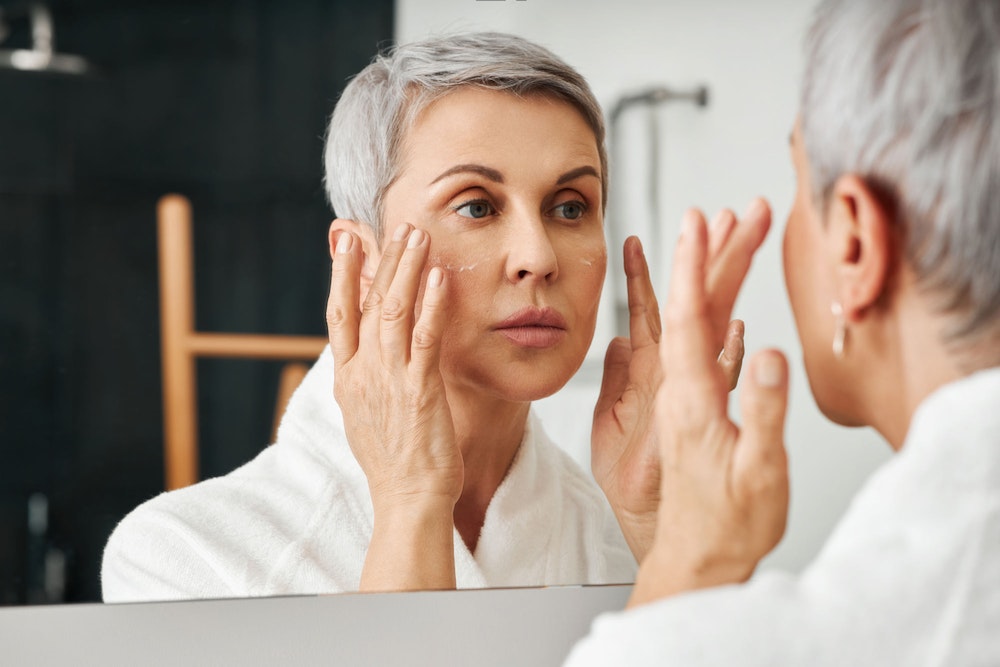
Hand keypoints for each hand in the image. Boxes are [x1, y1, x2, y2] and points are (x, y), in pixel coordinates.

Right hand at [326, 222, 459, 589]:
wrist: (407, 498)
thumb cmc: (393, 462)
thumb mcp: (366, 414)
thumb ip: (365, 378)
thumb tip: (365, 356)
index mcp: (348, 378)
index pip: (339, 314)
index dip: (342, 275)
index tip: (346, 241)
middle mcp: (363, 373)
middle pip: (367, 303)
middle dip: (381, 259)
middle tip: (395, 224)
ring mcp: (390, 380)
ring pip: (393, 311)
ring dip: (406, 269)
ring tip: (417, 235)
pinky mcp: (420, 390)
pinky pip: (426, 339)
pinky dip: (432, 306)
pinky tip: (439, 278)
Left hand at [592, 210, 757, 561]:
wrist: (701, 556)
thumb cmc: (728, 522)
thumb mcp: (756, 471)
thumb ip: (761, 412)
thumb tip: (765, 352)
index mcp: (690, 397)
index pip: (686, 317)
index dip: (690, 265)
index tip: (696, 221)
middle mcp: (681, 388)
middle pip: (695, 308)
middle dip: (714, 255)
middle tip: (737, 210)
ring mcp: (687, 395)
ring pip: (699, 323)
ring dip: (714, 277)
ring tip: (732, 234)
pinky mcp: (697, 405)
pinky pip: (704, 351)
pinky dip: (718, 318)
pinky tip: (729, 304)